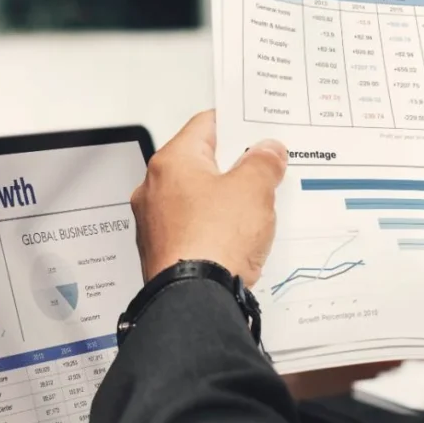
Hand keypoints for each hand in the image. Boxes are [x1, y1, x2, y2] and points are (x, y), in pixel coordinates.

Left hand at [131, 110, 287, 285]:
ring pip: (196, 198)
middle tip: (265, 168)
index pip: (206, 125)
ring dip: (225, 200)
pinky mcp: (163, 251)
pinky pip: (193, 228)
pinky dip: (214, 228)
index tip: (257, 127)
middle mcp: (155, 189)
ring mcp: (155, 222)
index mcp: (172, 162)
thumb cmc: (213, 242)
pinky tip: (237, 238)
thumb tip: (268, 150)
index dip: (236, 123)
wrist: (195, 299)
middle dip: (235, 166)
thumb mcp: (254, 189)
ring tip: (256, 207)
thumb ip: (263, 162)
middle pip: (201, 163)